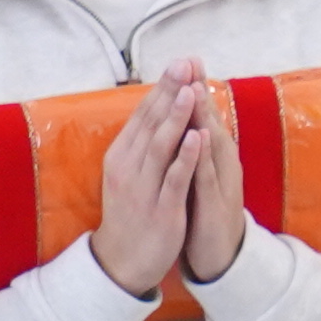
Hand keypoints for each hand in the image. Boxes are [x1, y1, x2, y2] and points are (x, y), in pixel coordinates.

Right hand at [87, 72, 197, 298]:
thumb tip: (155, 108)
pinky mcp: (162, 208)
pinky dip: (185, 156)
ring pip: (161, 146)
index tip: (180, 60)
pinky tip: (197, 136)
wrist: (123, 260)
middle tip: (184, 62)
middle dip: (169, 91)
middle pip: (151, 122)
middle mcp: (129, 167)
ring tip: (190, 90)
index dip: (162, 87)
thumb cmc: (132, 210)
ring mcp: (144, 188)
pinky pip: (174, 179)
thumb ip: (142, 143)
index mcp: (122, 155)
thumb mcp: (130, 172)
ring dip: (176, 116)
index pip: (143, 114)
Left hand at [172, 62, 251, 285]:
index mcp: (213, 156)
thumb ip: (194, 148)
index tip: (186, 60)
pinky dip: (204, 155)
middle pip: (210, 122)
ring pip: (212, 144)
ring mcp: (222, 183)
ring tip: (195, 89)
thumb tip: (187, 120)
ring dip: (204, 116)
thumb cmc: (205, 213)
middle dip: (200, 92)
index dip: (194, 88)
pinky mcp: (217, 204)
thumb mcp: (198, 175)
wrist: (221, 256)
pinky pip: (209, 176)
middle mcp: (222, 164)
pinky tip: (201, 136)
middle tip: (193, 62)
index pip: (202, 116)